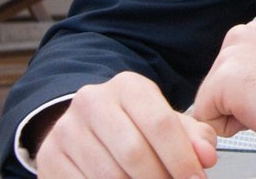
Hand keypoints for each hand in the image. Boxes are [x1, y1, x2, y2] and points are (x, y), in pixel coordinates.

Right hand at [33, 71, 216, 178]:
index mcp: (127, 86)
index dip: (182, 158)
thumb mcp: (164, 122)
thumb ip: (193, 136)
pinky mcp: (49, 158)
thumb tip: (206, 156)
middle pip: (134, 152)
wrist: (85, 128)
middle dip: (160, 178)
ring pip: (109, 174)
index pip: (161, 124)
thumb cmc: (133, 126)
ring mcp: (66, 130)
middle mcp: (92, 102)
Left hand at [187, 18, 255, 152]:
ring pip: (208, 104)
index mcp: (253, 32)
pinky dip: (230, 127)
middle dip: (236, 105)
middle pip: (212, 89)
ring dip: (234, 115)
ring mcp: (231, 55)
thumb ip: (252, 69)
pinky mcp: (225, 79)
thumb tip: (232, 90)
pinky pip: (206, 118)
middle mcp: (239, 36)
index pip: (223, 76)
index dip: (245, 96)